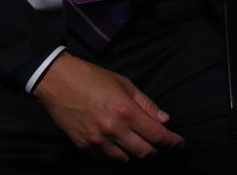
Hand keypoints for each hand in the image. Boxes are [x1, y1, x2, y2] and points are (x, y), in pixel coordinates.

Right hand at [32, 53, 183, 161]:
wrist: (58, 81)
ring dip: (136, 152)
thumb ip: (146, 104)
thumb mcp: (125, 84)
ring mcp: (97, 141)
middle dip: (156, 149)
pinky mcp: (83, 146)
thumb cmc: (93, 78)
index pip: (156, 134)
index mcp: (126, 111)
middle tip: (161, 144)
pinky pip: (106, 159)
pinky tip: (119, 145)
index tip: (179, 143)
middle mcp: (113, 130)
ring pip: (125, 158)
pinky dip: (116, 154)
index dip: (171, 141)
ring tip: (139, 143)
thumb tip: (164, 119)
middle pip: (143, 151)